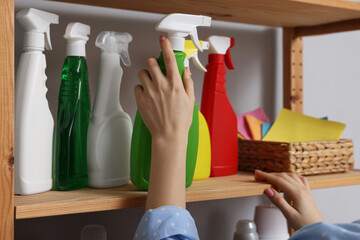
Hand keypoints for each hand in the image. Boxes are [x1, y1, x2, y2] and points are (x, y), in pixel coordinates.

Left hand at [135, 35, 193, 209]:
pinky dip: (141, 89)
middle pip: (151, 62)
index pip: (170, 59)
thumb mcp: (190, 100)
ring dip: (146, 75)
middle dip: (152, 63)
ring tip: (151, 84)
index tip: (163, 40)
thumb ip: (188, 83)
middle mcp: (161, 85)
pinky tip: (147, 95)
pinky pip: (137, 87)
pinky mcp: (141, 100)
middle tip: (155, 70)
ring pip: (142, 73)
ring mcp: (150, 92)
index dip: (165, 46)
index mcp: (175, 84)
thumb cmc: (181, 120)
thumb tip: (185, 70)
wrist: (169, 135)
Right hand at [254, 170, 323, 229]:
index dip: (266, 176)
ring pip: (291, 176)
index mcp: (297, 193)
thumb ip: (278, 201)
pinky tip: (287, 179)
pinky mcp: (308, 192)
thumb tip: (268, 189)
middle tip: (259, 175)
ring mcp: (306, 190)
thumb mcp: (289, 215)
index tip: (257, 174)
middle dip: (270, 174)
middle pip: (283, 176)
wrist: (318, 229)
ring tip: (270, 179)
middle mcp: (302, 189)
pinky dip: (291, 176)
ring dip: (279, 175)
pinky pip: (300, 179)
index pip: (278, 180)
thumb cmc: (305, 225)